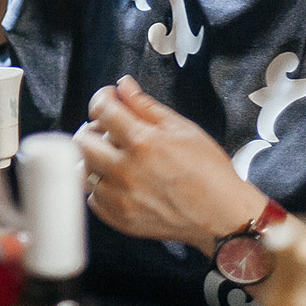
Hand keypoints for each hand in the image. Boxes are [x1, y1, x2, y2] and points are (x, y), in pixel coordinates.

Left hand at [77, 76, 260, 253]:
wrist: (221, 215)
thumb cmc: (209, 173)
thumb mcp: (182, 128)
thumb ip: (146, 106)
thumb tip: (124, 87)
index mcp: (143, 142)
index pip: (101, 110)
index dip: (102, 97)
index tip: (108, 98)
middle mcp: (127, 170)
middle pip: (83, 140)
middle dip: (93, 127)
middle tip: (108, 128)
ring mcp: (121, 198)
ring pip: (84, 170)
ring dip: (95, 158)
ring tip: (114, 155)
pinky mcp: (120, 219)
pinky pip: (94, 198)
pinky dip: (101, 186)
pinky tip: (119, 180)